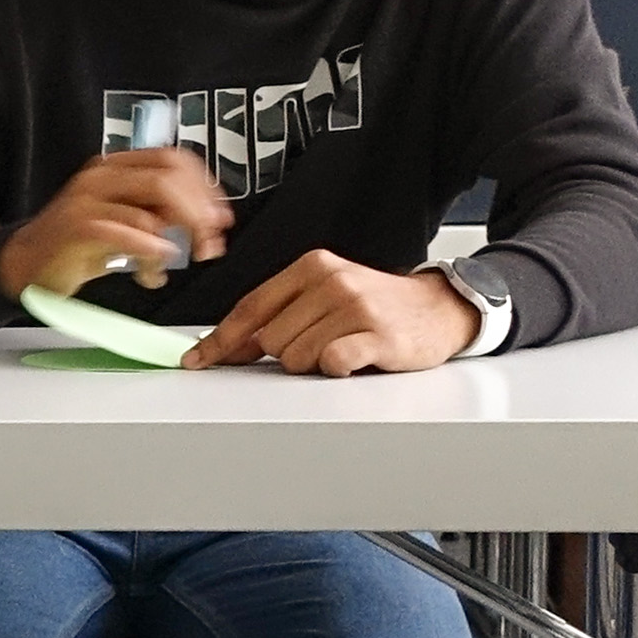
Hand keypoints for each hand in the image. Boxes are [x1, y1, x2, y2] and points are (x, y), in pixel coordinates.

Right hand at [0, 149, 231, 298]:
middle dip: (199, 212)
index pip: (173, 158)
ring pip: (153, 202)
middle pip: (168, 177)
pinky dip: (151, 251)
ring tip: (174, 264)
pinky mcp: (78, 225)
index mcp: (116, 166)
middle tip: (210, 244)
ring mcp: (88, 197)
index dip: (205, 187)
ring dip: (177, 238)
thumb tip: (205, 219)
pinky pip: (128, 231)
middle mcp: (102, 174)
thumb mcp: (125, 222)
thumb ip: (158, 212)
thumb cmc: (78, 246)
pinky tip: (152, 272)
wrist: (25, 265)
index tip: (221, 217)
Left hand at [182, 250, 479, 376]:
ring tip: (343, 349)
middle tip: (321, 345)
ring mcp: (354, 307)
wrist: (439, 308)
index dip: (221, 338)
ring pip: (296, 357)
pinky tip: (355, 359)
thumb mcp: (327, 293)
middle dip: (287, 354)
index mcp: (311, 267)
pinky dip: (338, 369)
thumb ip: (282, 312)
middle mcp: (330, 281)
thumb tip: (232, 345)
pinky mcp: (377, 335)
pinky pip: (332, 364)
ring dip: (314, 364)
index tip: (198, 359)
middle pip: (271, 340)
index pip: (251, 307)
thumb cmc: (377, 305)